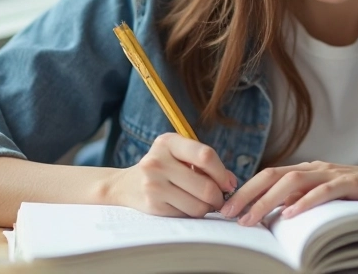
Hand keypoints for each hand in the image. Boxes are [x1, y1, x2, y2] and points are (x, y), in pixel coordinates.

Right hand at [103, 133, 237, 217]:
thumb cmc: (163, 167)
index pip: (206, 156)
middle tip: (219, 199)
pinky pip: (186, 215)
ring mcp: (153, 184)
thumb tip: (231, 182)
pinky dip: (192, 213)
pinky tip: (186, 205)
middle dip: (218, 196)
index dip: (222, 173)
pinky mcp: (152, 205)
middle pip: (205, 186)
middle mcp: (157, 161)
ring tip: (203, 202)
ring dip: (207, 208)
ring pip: (198, 205)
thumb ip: (206, 164)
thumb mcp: (180, 155)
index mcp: (168, 142)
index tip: (228, 183)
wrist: (126, 185)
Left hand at [219, 160, 357, 225]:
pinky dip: (304, 202)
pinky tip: (289, 214)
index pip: (270, 176)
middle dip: (248, 194)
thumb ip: (305, 200)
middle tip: (228, 213)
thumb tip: (275, 215)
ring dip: (268, 200)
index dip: (246, 190)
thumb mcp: (328, 197)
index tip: (227, 208)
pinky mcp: (351, 184)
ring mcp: (333, 173)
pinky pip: (324, 191)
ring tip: (251, 218)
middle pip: (274, 175)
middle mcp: (316, 168)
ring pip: (293, 181)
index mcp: (309, 170)